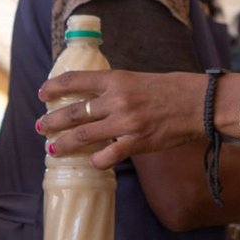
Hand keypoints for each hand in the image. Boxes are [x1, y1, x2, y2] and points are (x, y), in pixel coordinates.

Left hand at [38, 70, 208, 169]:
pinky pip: (108, 156)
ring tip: (53, 148)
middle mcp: (117, 99)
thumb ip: (116, 88)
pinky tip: (92, 161)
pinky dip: (96, 160)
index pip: (75, 80)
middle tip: (40, 126)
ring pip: (84, 135)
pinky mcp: (137, 142)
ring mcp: (126, 122)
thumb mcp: (139, 79)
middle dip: (52, 121)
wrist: (200, 103)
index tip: (42, 93)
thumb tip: (95, 99)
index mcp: (117, 79)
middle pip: (73, 111)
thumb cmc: (172, 88)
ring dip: (64, 144)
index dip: (55, 86)